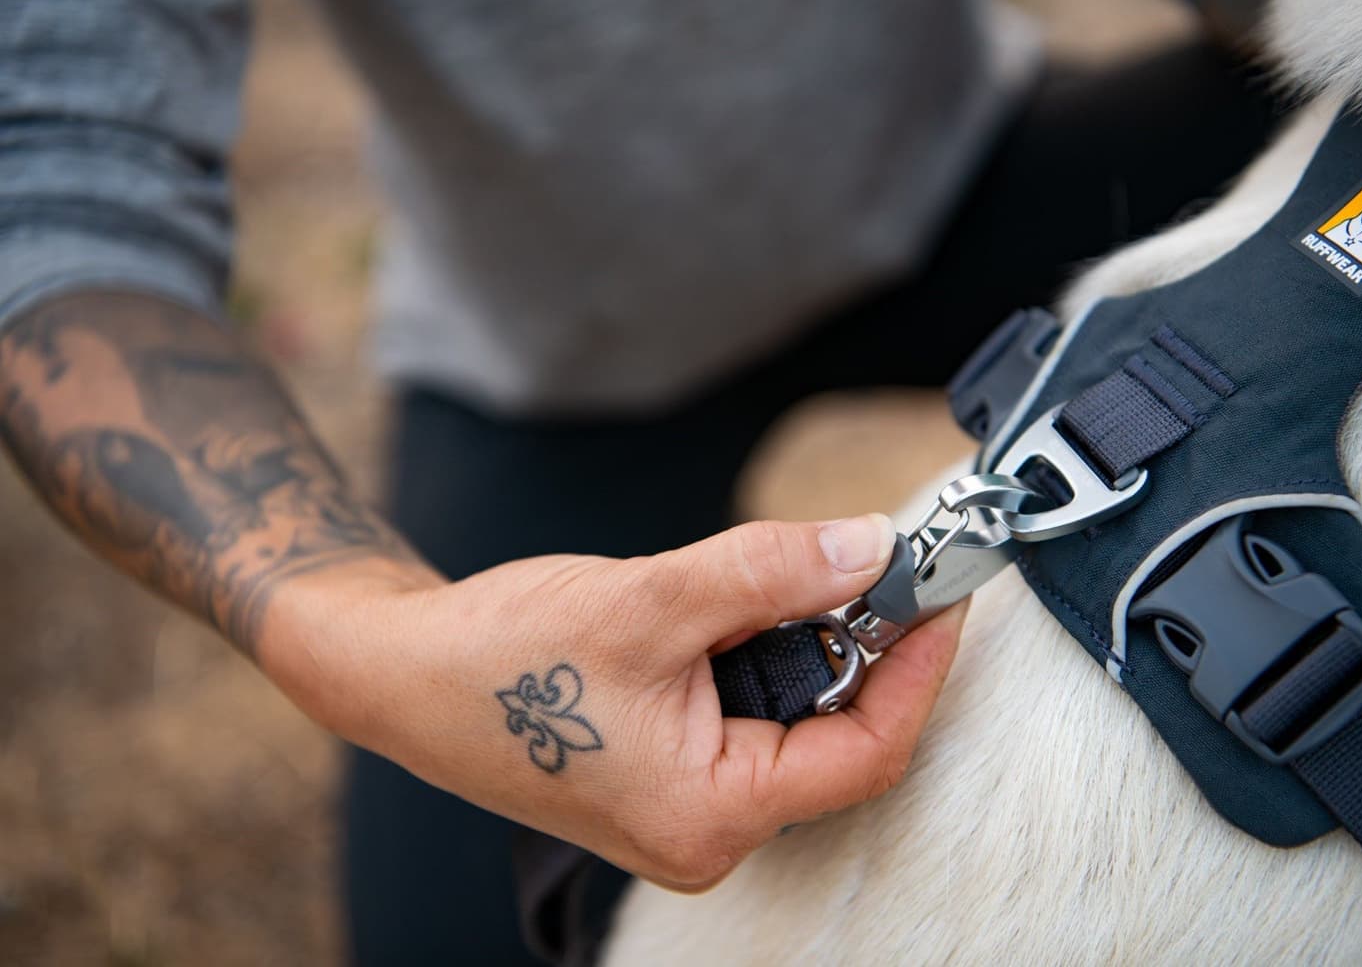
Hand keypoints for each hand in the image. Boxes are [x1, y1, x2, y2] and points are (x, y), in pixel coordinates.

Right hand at [261, 514, 965, 889]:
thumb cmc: (499, 656)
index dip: (917, 665)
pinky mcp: (669, 775)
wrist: (401, 669)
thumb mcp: (651, 600)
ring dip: (801, 642)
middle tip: (872, 560)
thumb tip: (870, 548)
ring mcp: (687, 808)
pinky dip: (759, 656)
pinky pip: (749, 717)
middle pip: (836, 737)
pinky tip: (727, 610)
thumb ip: (769, 572)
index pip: (867, 749)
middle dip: (858, 643)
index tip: (943, 592)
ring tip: (775, 575)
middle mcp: (707, 830)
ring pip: (791, 720)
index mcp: (711, 814)